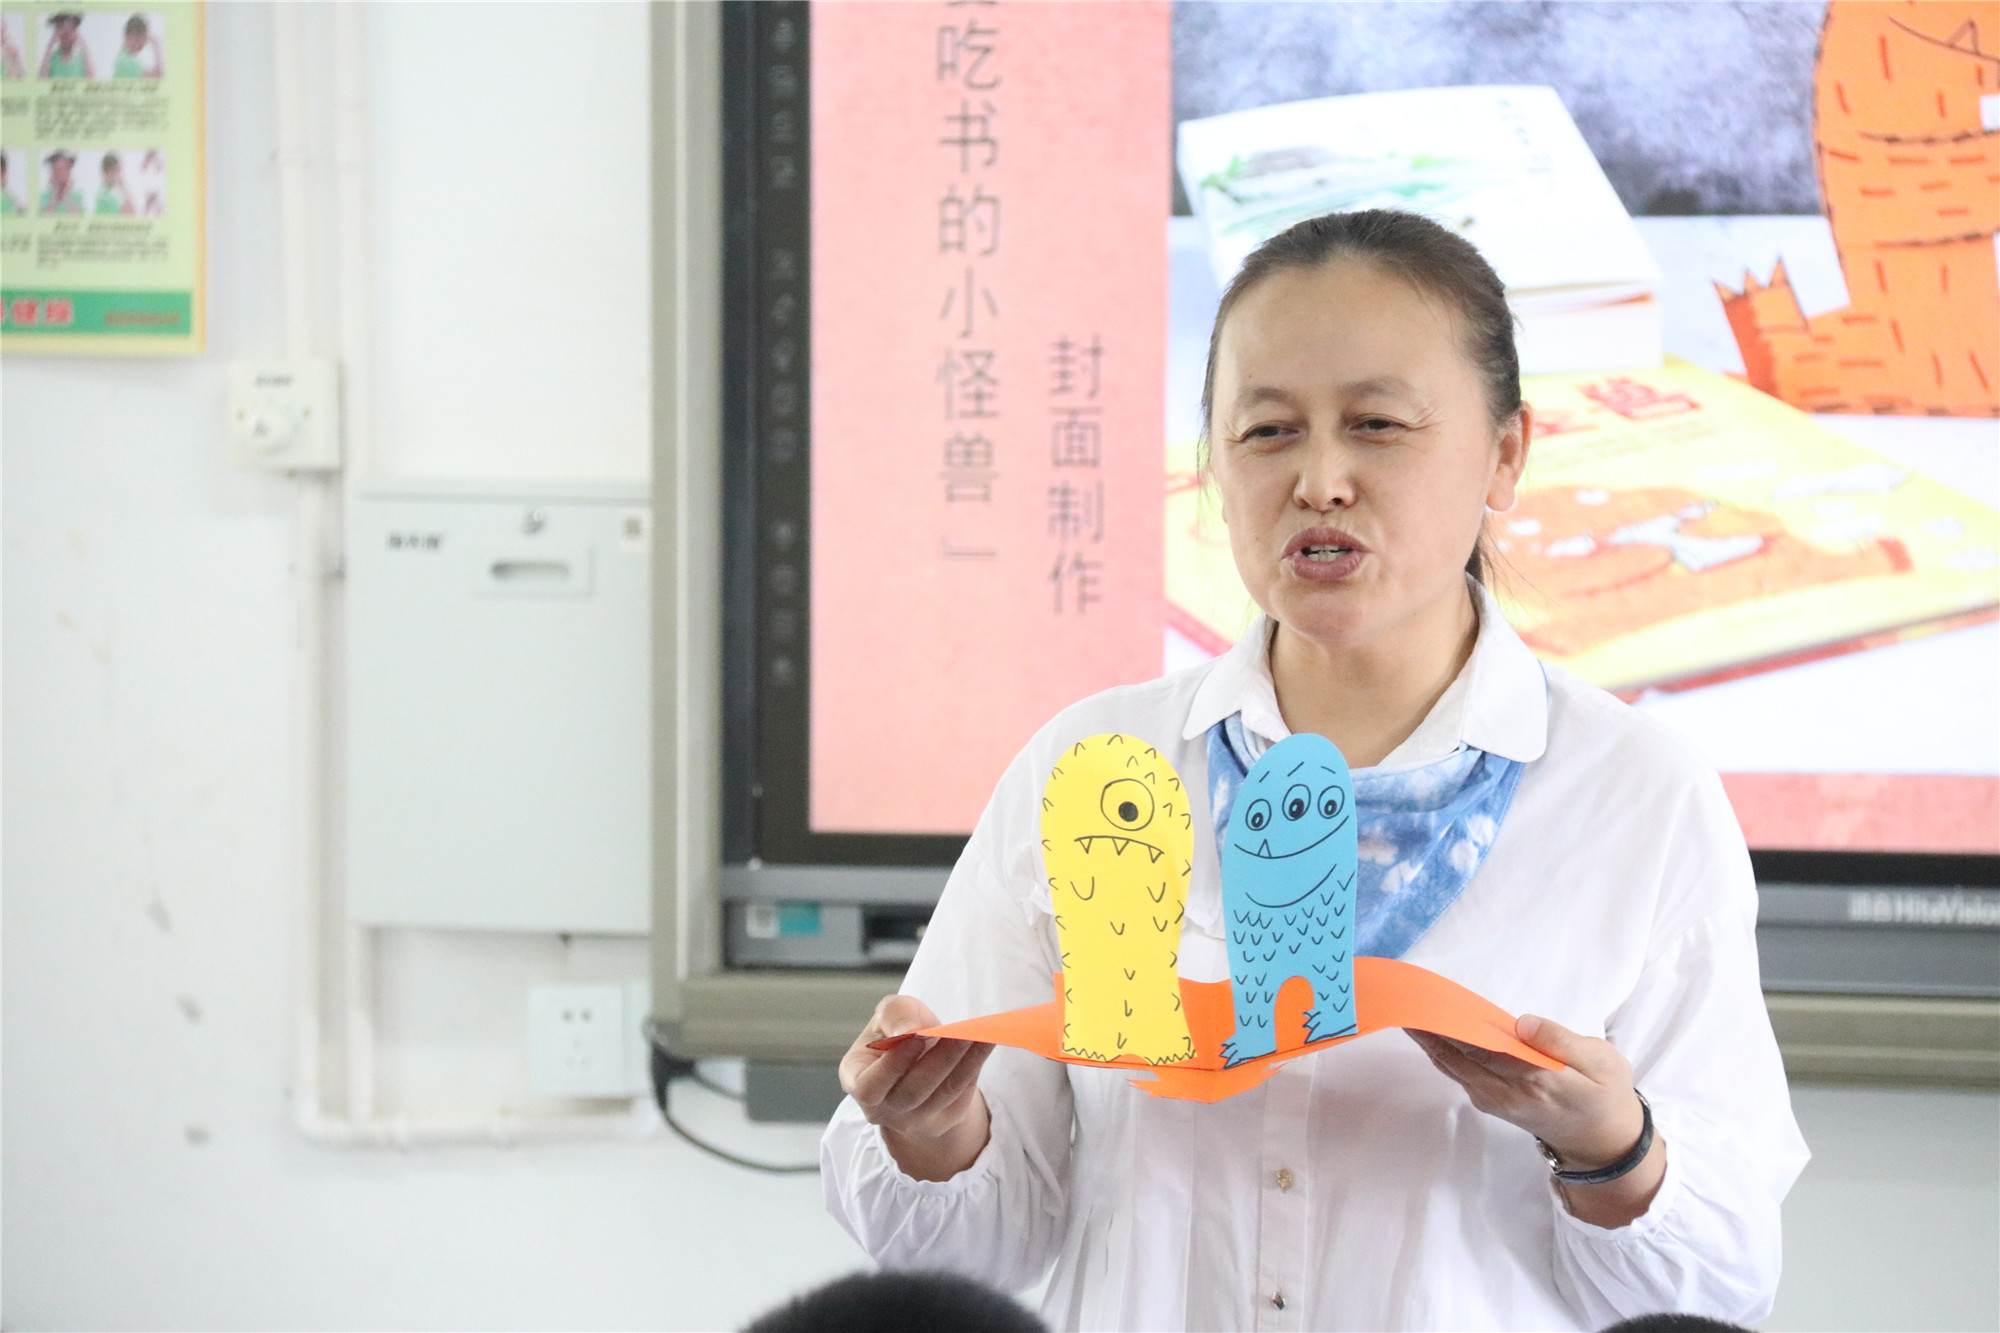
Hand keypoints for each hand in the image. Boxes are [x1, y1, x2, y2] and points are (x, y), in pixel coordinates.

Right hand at [839, 994, 993, 1182]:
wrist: (917, 1060)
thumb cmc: (897, 1034)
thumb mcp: (887, 1015)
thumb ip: (894, 1015)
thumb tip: (909, 1030)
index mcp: (856, 1080)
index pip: (868, 1087)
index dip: (892, 1066)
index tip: (916, 1038)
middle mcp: (882, 1109)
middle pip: (912, 1092)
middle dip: (939, 1061)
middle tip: (961, 1034)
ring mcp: (913, 1121)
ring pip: (941, 1094)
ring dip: (964, 1063)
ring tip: (981, 1036)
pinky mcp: (943, 1120)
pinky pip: (960, 1094)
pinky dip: (975, 1067)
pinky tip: (986, 1045)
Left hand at [1408, 1014, 1665, 1226]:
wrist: (1602, 1143)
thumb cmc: (1605, 1094)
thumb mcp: (1604, 1062)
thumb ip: (1563, 1041)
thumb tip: (1523, 1024)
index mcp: (1540, 1080)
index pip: (1488, 1049)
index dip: (1457, 1026)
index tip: (1433, 1001)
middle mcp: (1510, 1095)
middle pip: (1460, 1058)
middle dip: (1432, 1029)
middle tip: (1406, 998)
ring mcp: (1496, 1102)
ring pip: (1453, 1067)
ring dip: (1429, 1040)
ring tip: (1407, 1008)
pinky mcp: (1490, 1102)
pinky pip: (1459, 1074)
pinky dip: (1441, 1051)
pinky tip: (1429, 1029)